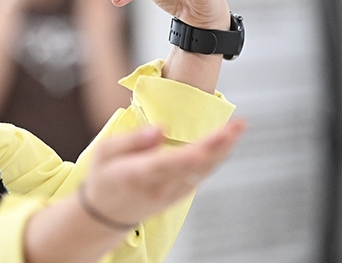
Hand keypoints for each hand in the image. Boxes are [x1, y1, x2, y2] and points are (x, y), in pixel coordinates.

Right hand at [81, 118, 246, 227]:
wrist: (106, 214)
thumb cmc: (104, 177)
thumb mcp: (103, 153)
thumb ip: (131, 140)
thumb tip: (160, 128)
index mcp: (135, 174)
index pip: (164, 166)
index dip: (184, 159)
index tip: (202, 149)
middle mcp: (158, 186)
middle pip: (192, 167)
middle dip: (216, 146)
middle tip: (236, 126)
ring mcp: (172, 192)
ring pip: (203, 171)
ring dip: (223, 149)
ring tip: (238, 128)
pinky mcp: (181, 193)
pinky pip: (203, 174)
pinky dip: (217, 157)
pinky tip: (227, 141)